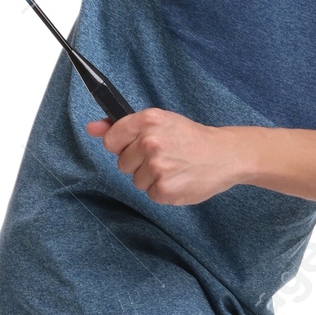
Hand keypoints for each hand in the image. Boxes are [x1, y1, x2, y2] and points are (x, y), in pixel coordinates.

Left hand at [86, 108, 239, 204]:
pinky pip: (150, 194)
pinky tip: (179, 179)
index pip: (111, 140)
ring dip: (151, 178)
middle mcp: (150, 142)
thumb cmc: (191, 138)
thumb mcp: (160, 122)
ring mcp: (157, 167)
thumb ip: (121, 126)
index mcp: (148, 120)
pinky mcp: (165, 189)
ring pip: (136, 181)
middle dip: (139, 163)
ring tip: (174, 167)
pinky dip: (163, 191)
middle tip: (164, 156)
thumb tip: (90, 128)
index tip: (138, 146)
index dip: (123, 146)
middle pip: (122, 164)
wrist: (225, 155)